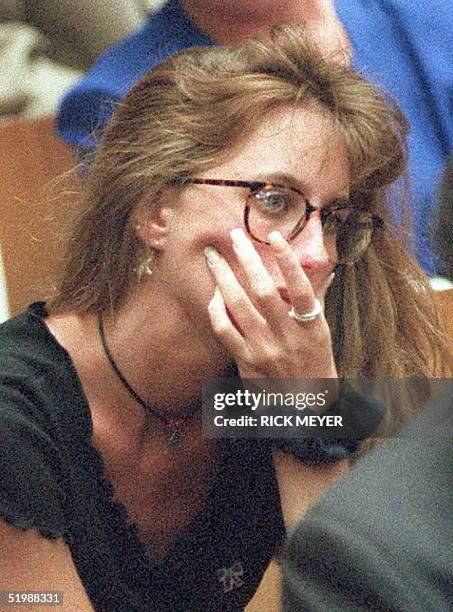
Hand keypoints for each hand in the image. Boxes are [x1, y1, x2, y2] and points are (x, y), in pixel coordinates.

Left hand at [205, 228, 336, 380]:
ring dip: (223, 277)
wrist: (304, 409)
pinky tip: (214, 293)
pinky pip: (224, 330)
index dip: (287, 260)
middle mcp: (287, 337)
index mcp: (312, 328)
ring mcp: (264, 350)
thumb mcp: (323, 334)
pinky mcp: (245, 362)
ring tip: (214, 257)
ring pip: (238, 306)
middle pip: (262, 291)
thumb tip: (324, 270)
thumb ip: (317, 301)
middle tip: (234, 236)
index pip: (300, 288)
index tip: (274, 236)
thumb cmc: (316, 365)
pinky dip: (217, 309)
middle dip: (246, 259)